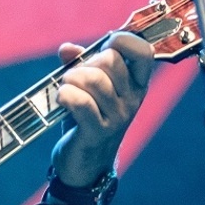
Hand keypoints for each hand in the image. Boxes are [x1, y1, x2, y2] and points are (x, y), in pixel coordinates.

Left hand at [50, 32, 153, 186]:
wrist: (85, 164)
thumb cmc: (87, 120)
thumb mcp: (87, 89)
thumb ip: (78, 64)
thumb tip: (67, 48)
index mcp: (136, 85)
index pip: (143, 51)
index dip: (122, 40)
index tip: (103, 46)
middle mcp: (132, 100)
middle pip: (110, 61)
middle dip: (84, 63)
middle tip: (73, 77)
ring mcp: (117, 117)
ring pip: (93, 80)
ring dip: (71, 79)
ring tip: (65, 88)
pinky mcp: (98, 132)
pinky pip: (81, 103)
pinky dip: (65, 95)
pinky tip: (61, 99)